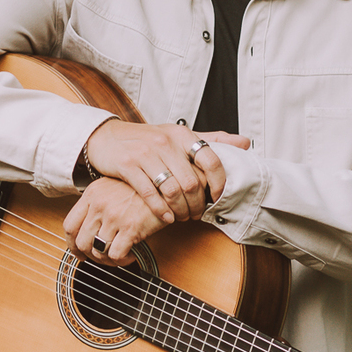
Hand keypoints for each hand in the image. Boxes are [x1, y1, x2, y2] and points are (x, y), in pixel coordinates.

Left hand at [64, 177, 169, 265]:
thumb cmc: (143, 189)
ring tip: (120, 256)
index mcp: (92, 193)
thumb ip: (98, 204)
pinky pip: (115, 255)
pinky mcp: (130, 227)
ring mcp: (114, 216)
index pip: (69, 225)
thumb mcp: (114, 188)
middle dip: (91, 256)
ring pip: (97, 251)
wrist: (167, 185)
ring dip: (108, 260)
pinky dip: (122, 260)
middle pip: (81, 242)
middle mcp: (99, 204)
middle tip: (102, 258)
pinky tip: (131, 254)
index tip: (80, 252)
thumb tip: (88, 230)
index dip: (72, 244)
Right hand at [84, 120, 249, 225]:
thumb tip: (245, 143)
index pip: (211, 158)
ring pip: (172, 190)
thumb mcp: (178, 136)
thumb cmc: (146, 140)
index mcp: (182, 134)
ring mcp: (145, 153)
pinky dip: (161, 210)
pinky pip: (149, 193)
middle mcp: (165, 142)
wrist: (106, 137)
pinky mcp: (127, 165)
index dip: (218, 182)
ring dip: (180, 210)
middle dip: (197, 204)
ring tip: (182, 217)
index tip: (217, 197)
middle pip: (192, 181)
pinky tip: (166, 217)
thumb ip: (211, 140)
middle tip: (197, 214)